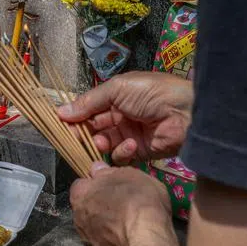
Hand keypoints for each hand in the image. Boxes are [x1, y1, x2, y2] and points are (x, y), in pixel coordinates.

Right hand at [59, 72, 192, 163]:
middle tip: (74, 137)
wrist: (185, 112)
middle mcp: (120, 116)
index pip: (88, 108)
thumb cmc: (151, 92)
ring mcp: (129, 135)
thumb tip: (61, 112)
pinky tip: (130, 144)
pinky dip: (121, 152)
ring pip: (103, 143)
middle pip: (93, 128)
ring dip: (100, 142)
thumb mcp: (118, 89)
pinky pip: (121, 157)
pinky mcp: (139, 153)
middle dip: (83, 132)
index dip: (75, 116)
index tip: (61, 123)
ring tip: (102, 141)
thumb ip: (90, 101)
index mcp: (115, 97)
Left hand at [71, 163, 179, 245]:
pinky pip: (103, 241)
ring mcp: (87, 238)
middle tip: (120, 202)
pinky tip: (126, 234)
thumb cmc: (139, 204)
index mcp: (81, 194)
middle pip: (86, 205)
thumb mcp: (129, 175)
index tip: (110, 184)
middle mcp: (78, 217)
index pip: (81, 183)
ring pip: (94, 224)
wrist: (147, 241)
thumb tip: (98, 169)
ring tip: (126, 220)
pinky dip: (111, 238)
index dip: (96, 183)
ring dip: (105, 221)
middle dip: (100, 202)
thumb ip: (108, 171)